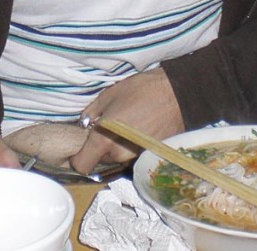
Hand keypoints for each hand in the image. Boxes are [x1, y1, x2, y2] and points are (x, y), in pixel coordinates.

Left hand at [69, 68, 183, 173]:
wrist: (178, 94)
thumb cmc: (142, 90)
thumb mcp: (109, 95)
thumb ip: (91, 112)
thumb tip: (85, 124)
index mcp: (104, 139)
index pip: (82, 165)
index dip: (77, 159)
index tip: (80, 149)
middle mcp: (119, 154)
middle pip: (101, 160)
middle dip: (100, 148)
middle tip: (107, 128)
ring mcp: (136, 157)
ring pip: (118, 158)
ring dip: (116, 147)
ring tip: (125, 126)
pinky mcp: (149, 156)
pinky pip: (132, 155)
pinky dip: (131, 146)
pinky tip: (138, 129)